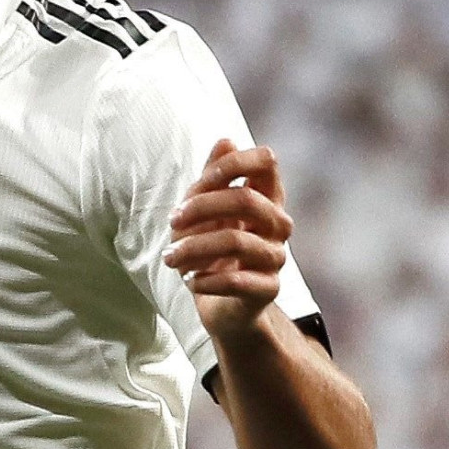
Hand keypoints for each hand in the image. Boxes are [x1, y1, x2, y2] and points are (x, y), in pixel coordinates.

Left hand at [167, 140, 293, 340]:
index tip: (202, 179)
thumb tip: (226, 140)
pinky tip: (190, 281)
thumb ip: (212, 178)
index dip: (234, 162)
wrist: (223, 307)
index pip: (266, 162)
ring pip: (236, 242)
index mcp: (266, 197)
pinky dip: (205, 279)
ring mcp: (276, 257)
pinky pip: (236, 280)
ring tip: (170, 257)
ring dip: (193, 248)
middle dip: (201, 207)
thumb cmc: (212, 252)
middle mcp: (278, 224)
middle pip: (246, 200)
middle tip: (172, 221)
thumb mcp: (204, 211)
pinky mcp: (268, 289)